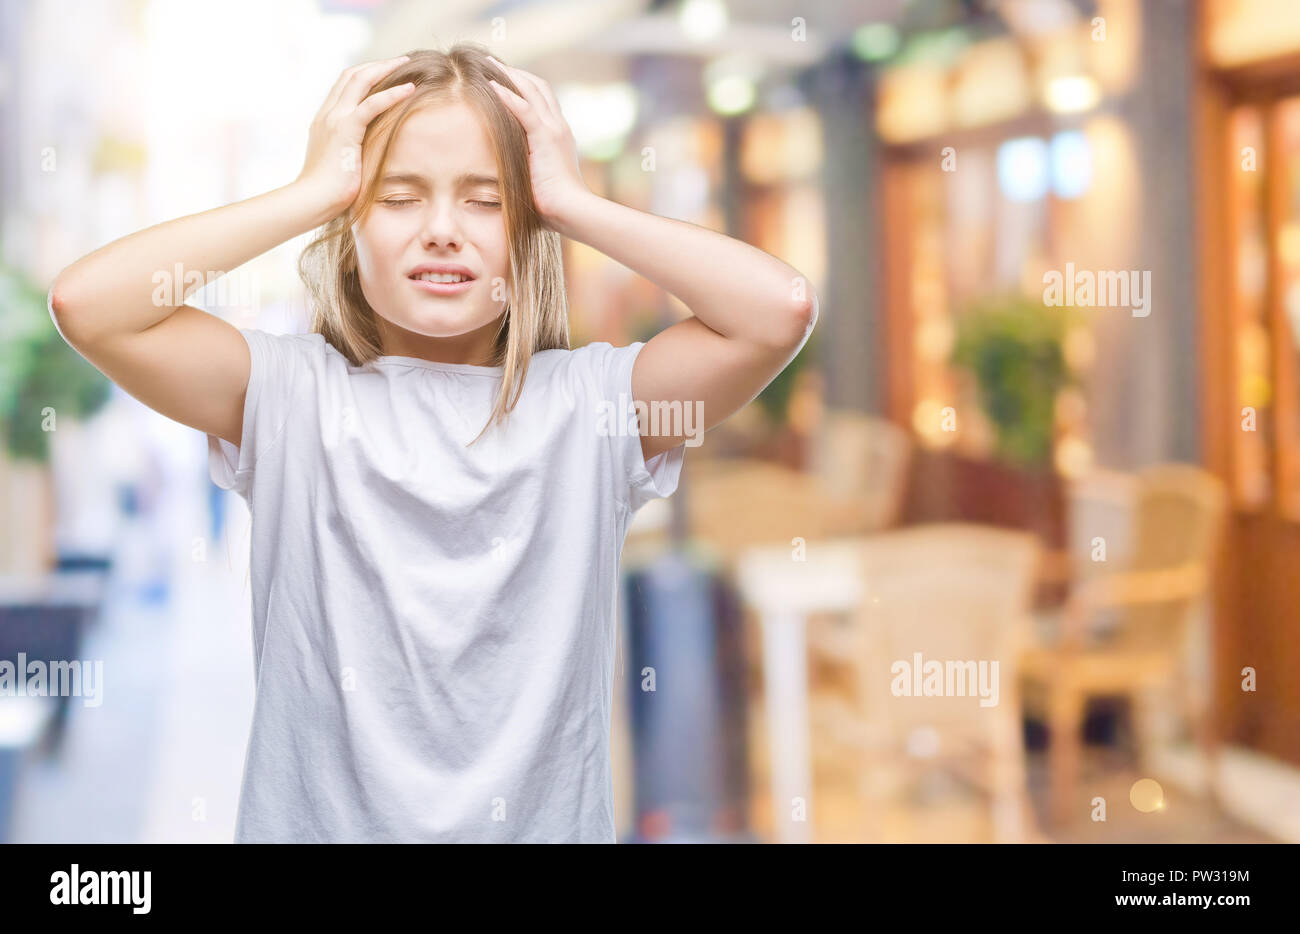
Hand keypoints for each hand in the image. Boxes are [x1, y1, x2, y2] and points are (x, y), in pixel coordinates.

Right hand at [295, 56, 416, 219]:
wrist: (312, 202)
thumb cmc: (327, 194)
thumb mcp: (340, 167)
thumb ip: (351, 154)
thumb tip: (367, 161)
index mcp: (324, 121)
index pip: (344, 86)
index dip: (365, 75)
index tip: (386, 73)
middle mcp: (327, 114)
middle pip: (351, 75)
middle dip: (376, 65)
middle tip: (401, 61)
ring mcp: (334, 119)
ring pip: (359, 81)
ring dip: (385, 69)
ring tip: (407, 64)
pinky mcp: (345, 130)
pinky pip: (371, 104)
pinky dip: (392, 94)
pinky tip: (411, 89)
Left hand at [486, 56, 591, 230]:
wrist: (571, 212)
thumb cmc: (554, 206)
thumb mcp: (537, 180)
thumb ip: (525, 169)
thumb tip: (504, 175)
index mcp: (558, 136)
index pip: (542, 100)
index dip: (524, 86)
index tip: (503, 79)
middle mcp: (559, 127)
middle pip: (539, 87)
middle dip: (516, 73)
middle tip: (492, 63)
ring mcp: (554, 130)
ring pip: (533, 91)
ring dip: (510, 75)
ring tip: (488, 65)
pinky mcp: (546, 138)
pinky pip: (525, 109)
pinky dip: (508, 95)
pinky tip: (492, 85)